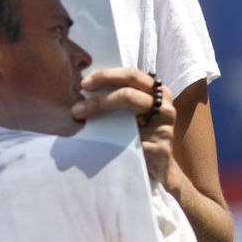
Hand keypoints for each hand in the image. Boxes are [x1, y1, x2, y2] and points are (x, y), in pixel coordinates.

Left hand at [72, 66, 175, 185]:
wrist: (160, 166)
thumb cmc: (142, 133)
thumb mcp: (136, 112)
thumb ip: (121, 97)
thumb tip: (85, 90)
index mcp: (158, 91)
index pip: (131, 75)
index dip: (106, 76)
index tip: (84, 84)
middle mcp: (164, 107)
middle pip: (128, 95)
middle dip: (99, 100)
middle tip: (77, 107)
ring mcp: (164, 128)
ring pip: (127, 118)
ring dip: (99, 117)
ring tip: (80, 120)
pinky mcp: (160, 149)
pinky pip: (129, 144)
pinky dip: (109, 142)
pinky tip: (96, 145)